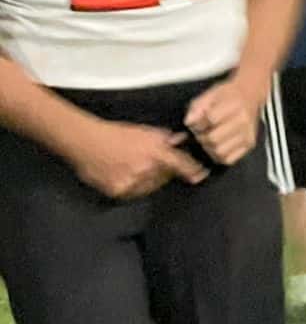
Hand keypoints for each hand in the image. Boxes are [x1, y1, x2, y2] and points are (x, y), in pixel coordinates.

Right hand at [69, 120, 208, 198]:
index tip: (201, 174)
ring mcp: (132, 183)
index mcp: (154, 152)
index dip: (193, 170)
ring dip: (150, 180)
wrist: (85, 142)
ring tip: (138, 168)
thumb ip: (163, 137)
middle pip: (166, 177)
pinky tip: (127, 175)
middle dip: (165, 172)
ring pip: (151, 187)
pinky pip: (134, 193)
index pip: (181, 164)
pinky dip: (135, 186)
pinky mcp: (119, 192)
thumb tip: (180, 140)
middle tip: (156, 164)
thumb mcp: (143, 130)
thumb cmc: (115, 132)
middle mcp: (146, 170)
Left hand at [184, 78, 259, 165]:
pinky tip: (217, 146)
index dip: (198, 124)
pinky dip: (218, 156)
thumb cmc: (229, 94)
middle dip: (202, 137)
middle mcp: (243, 121)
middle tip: (201, 132)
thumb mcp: (211, 94)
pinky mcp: (249, 144)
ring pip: (220, 152)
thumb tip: (189, 122)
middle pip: (213, 139)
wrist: (250, 94)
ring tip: (209, 139)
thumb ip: (198, 107)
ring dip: (209, 148)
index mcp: (234, 105)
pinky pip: (229, 159)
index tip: (196, 123)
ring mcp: (247, 134)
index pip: (210, 119)